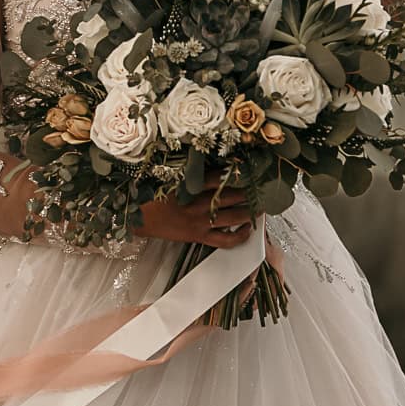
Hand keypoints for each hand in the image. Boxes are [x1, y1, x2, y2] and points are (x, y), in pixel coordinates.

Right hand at [133, 168, 257, 247]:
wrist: (140, 217)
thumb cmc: (155, 195)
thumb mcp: (172, 177)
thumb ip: (193, 173)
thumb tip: (215, 166)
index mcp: (191, 185)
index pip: (221, 176)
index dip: (238, 172)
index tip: (251, 169)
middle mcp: (199, 202)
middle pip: (232, 195)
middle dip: (251, 192)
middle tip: (264, 188)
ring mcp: (200, 220)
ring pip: (233, 216)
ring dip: (250, 211)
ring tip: (262, 207)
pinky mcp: (198, 236)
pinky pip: (224, 240)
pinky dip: (238, 236)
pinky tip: (247, 230)